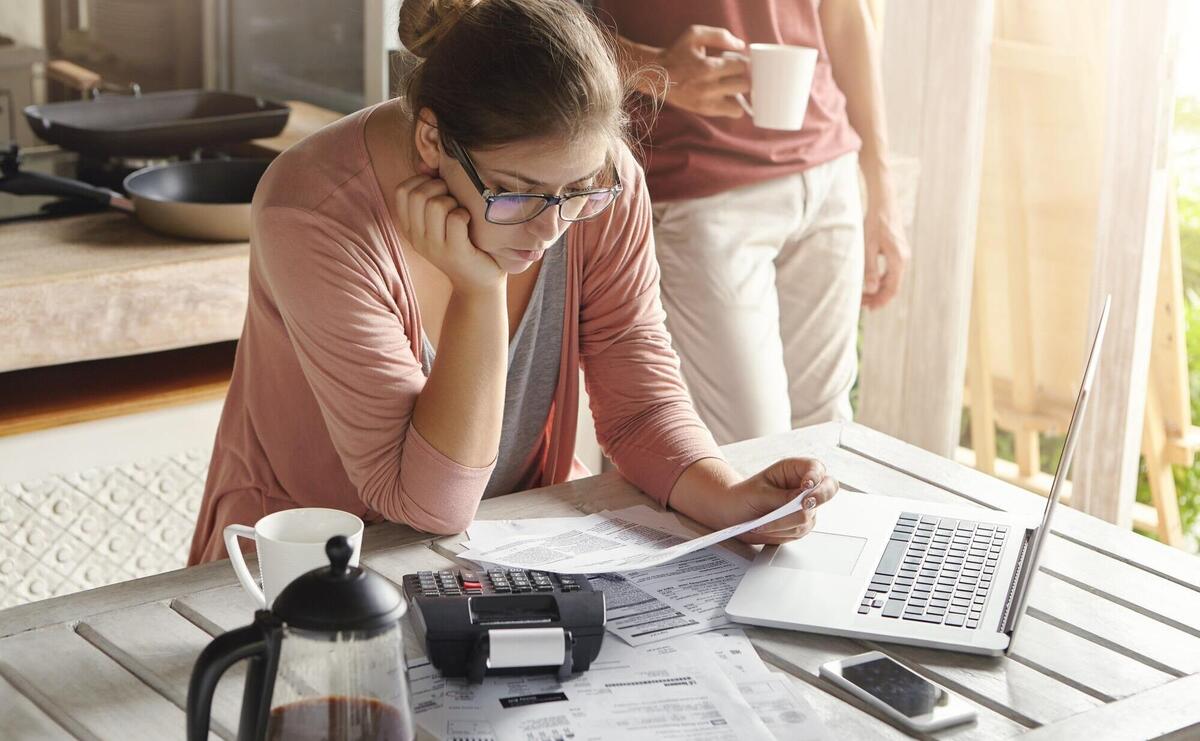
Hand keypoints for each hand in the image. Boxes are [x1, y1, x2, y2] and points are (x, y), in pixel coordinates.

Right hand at [394, 174, 504, 294]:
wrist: (478, 283)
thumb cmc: (463, 242)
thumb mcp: (440, 220)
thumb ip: (430, 194)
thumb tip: (426, 163)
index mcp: (410, 227)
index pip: (402, 190)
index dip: (422, 181)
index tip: (439, 190)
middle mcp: (417, 237)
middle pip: (418, 194)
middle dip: (440, 188)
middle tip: (452, 200)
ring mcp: (434, 247)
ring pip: (435, 205)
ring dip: (453, 201)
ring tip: (460, 212)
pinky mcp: (455, 253)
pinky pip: (456, 219)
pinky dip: (465, 214)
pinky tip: (469, 222)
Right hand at [657, 25, 750, 117]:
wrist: (656, 76)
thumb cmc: (676, 53)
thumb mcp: (695, 34)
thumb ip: (720, 35)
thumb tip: (741, 46)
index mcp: (708, 66)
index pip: (741, 66)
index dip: (741, 62)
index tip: (734, 62)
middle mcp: (709, 87)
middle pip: (744, 84)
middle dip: (741, 77)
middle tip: (733, 74)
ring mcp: (708, 102)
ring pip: (741, 101)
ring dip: (739, 93)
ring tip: (731, 87)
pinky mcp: (706, 111)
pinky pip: (734, 113)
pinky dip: (734, 106)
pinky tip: (727, 97)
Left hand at [681, 458, 837, 545]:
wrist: (733, 514)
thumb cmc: (743, 496)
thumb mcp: (759, 493)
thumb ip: (782, 497)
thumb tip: (801, 501)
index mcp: (794, 470)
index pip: (816, 468)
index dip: (815, 477)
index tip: (806, 486)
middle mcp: (804, 488)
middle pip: (827, 490)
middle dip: (817, 498)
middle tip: (804, 504)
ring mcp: (805, 507)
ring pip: (809, 516)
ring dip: (786, 522)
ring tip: (764, 523)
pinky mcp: (801, 524)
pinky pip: (800, 530)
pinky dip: (783, 531)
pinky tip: (766, 528)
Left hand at [862, 204, 909, 309]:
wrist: (884, 203)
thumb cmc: (874, 223)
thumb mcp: (868, 247)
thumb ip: (869, 269)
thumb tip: (870, 290)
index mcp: (898, 260)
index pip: (892, 289)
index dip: (881, 301)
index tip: (869, 309)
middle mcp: (904, 259)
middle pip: (892, 286)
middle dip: (878, 297)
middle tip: (862, 304)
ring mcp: (903, 254)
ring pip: (892, 279)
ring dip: (879, 288)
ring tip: (864, 295)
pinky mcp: (898, 250)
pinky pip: (891, 270)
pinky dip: (881, 278)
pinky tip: (870, 280)